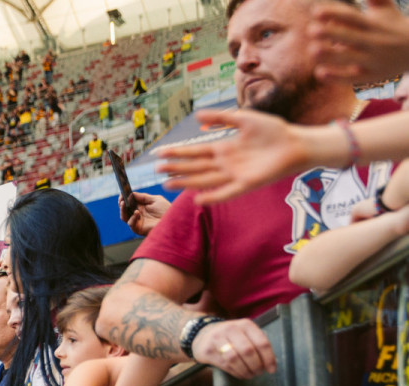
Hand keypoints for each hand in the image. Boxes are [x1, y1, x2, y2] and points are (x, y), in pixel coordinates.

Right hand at [124, 192, 169, 235]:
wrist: (173, 221)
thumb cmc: (166, 210)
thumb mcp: (155, 199)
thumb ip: (143, 197)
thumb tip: (131, 193)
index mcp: (141, 207)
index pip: (129, 202)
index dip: (124, 197)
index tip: (122, 192)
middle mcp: (137, 214)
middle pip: (124, 209)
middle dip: (121, 203)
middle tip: (121, 198)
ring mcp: (137, 222)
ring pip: (124, 217)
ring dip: (122, 210)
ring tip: (123, 203)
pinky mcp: (138, 229)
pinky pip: (131, 223)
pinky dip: (132, 218)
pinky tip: (137, 212)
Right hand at [158, 109, 319, 204]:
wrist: (297, 143)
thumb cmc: (274, 130)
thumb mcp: (245, 119)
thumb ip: (222, 118)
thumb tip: (197, 117)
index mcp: (224, 148)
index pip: (196, 151)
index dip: (178, 152)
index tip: (160, 152)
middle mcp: (226, 163)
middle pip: (196, 167)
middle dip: (177, 167)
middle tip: (157, 168)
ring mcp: (234, 175)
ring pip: (205, 179)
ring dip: (186, 182)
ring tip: (168, 183)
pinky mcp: (247, 184)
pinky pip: (226, 192)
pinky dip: (213, 196)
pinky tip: (198, 199)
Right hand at [191, 318, 276, 378]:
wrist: (203, 335)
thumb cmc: (230, 337)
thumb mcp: (245, 334)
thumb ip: (257, 344)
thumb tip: (271, 363)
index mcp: (245, 325)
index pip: (262, 342)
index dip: (269, 358)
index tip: (272, 369)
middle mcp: (231, 329)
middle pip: (248, 351)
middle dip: (256, 365)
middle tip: (259, 373)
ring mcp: (217, 339)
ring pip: (235, 359)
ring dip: (245, 370)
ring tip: (250, 375)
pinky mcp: (208, 351)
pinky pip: (225, 365)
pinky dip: (236, 372)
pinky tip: (241, 374)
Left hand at [310, 0, 408, 83]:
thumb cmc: (393, 27)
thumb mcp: (386, 10)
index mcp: (374, 24)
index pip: (353, 17)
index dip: (335, 13)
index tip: (316, 11)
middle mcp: (374, 41)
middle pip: (350, 37)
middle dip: (331, 33)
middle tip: (311, 30)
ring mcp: (373, 60)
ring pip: (349, 58)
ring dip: (330, 55)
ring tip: (312, 51)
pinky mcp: (371, 76)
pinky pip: (351, 78)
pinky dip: (336, 77)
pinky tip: (319, 73)